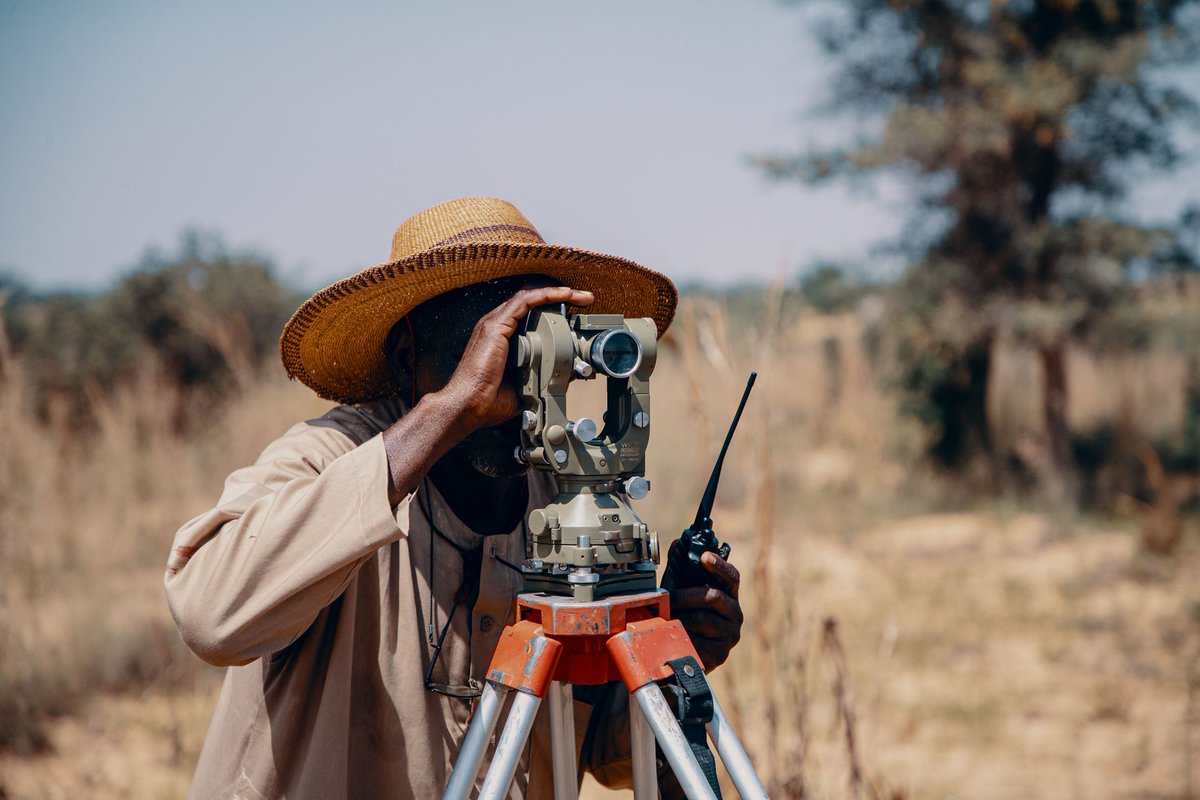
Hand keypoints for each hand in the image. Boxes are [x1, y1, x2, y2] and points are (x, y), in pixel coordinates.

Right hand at [440, 285, 593, 432]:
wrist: (468, 406)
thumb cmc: (487, 400)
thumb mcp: (523, 387)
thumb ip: (538, 379)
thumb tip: (559, 380)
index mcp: (502, 338)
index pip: (530, 314)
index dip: (553, 310)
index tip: (575, 315)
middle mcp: (497, 327)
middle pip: (532, 302)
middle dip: (561, 297)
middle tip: (584, 300)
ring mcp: (494, 324)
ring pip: (530, 297)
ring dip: (558, 293)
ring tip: (580, 296)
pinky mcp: (496, 326)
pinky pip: (524, 301)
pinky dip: (546, 295)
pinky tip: (564, 294)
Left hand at [668, 545, 742, 670]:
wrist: (686, 652)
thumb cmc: (687, 616)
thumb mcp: (684, 591)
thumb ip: (683, 570)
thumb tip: (678, 543)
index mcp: (729, 595)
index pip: (731, 576)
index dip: (719, 565)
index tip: (705, 556)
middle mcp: (735, 613)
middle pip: (713, 597)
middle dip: (685, 595)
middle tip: (667, 598)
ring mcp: (729, 634)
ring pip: (701, 619)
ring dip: (680, 616)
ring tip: (667, 617)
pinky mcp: (720, 653)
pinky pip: (696, 641)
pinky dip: (681, 636)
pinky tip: (674, 636)